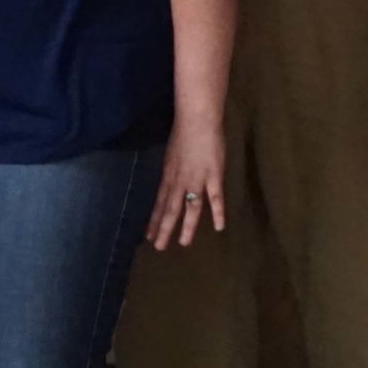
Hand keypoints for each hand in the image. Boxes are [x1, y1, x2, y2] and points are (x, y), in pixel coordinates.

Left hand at [146, 117, 227, 249]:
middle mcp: (179, 181)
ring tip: (184, 243)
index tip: (148, 236)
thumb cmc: (184, 132)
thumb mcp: (172, 154)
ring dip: (187, 227)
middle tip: (159, 247)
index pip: (159, 203)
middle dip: (164, 229)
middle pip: (170, 209)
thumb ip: (173, 170)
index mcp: (168, 176)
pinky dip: (217, 213)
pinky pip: (215, 198)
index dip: (154, 220)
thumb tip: (172, 181)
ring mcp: (196, 179)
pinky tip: (219, 227)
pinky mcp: (213, 175)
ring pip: (190, 208)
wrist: (196, 120)